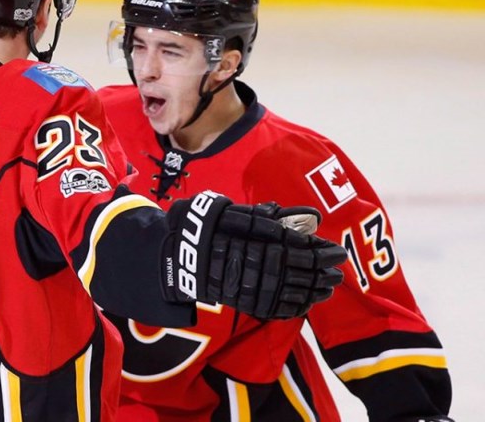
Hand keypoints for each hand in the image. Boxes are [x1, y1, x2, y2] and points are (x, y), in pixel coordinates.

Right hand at [163, 190, 345, 319]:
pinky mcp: (243, 300)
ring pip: (289, 288)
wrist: (180, 251)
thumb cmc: (211, 226)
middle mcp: (256, 260)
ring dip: (312, 288)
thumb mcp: (238, 212)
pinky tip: (307, 303)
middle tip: (339, 270)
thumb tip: (309, 216)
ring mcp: (249, 282)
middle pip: (298, 268)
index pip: (298, 245)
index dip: (319, 250)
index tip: (336, 250)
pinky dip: (293, 306)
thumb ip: (273, 216)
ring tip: (329, 286)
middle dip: (321, 270)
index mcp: (257, 237)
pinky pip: (273, 306)